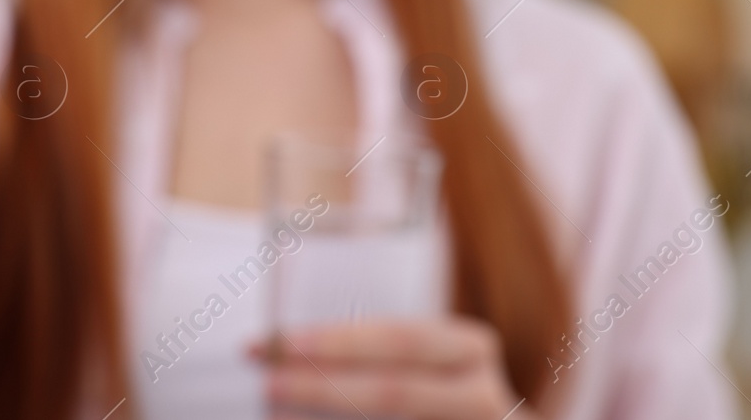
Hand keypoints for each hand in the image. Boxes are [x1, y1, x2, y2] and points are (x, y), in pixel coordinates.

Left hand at [255, 317, 530, 419]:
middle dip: (323, 386)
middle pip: (393, 391)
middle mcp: (481, 394)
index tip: (279, 341)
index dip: (338, 340)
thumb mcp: (429, 356)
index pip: (400, 339)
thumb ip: (376, 350)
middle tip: (269, 383)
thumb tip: (285, 348)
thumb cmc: (444, 383)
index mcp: (471, 347)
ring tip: (277, 414)